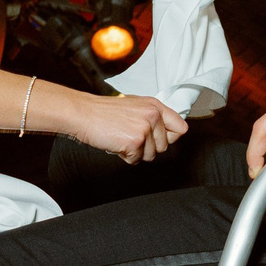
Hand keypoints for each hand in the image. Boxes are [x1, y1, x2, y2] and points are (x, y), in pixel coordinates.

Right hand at [64, 93, 186, 164]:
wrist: (84, 113)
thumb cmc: (104, 112)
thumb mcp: (135, 106)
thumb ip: (152, 117)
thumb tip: (165, 132)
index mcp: (155, 106)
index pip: (181, 128)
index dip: (170, 138)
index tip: (159, 139)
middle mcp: (153, 116)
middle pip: (164, 147)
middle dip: (148, 148)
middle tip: (131, 137)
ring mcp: (144, 129)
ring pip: (151, 155)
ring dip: (136, 152)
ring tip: (122, 138)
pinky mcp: (134, 142)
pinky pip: (136, 160)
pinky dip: (125, 156)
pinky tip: (117, 143)